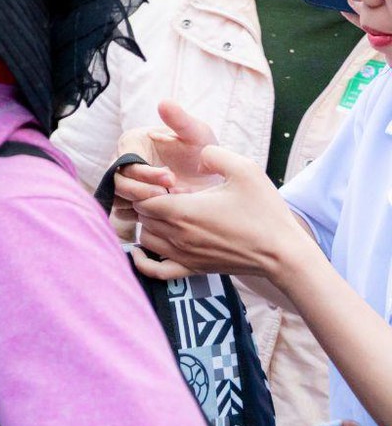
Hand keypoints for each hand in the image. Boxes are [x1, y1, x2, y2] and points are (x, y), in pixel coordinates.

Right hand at [114, 101, 223, 207]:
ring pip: (119, 199)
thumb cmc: (199, 149)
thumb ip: (180, 120)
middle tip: (170, 196)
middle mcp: (121, 162)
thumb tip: (164, 102)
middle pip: (118, 182)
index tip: (172, 177)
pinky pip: (125, 213)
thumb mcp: (195, 133)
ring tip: (170, 208)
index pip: (127, 161)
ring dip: (142, 206)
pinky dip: (141, 217)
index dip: (146, 172)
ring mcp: (125, 183)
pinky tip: (163, 217)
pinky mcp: (131, 202)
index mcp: (131, 142)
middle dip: (143, 191)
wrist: (207, 175)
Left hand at [133, 143, 315, 281]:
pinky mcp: (194, 270)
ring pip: (146, 239)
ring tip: (169, 215)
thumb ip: (213, 154)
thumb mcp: (244, 169)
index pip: (141, 198)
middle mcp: (177, 235)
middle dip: (148, 203)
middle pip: (142, 217)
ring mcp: (184, 255)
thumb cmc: (265, 211)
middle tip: (169, 195)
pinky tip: (143, 250)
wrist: (284, 254)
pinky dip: (143, 261)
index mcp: (182, 210)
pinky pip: (156, 270)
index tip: (165, 181)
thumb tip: (196, 159)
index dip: (148, 187)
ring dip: (150, 225)